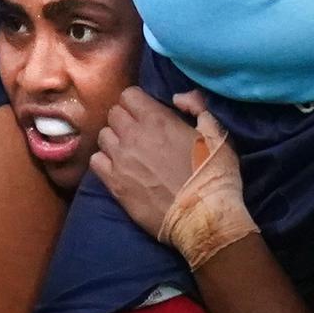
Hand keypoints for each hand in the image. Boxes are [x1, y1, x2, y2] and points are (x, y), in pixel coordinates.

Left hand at [89, 87, 207, 237]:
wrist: (204, 218)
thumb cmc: (215, 175)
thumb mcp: (217, 134)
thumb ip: (197, 106)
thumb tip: (178, 96)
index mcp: (157, 119)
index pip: (128, 95)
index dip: (137, 103)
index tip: (146, 113)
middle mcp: (132, 135)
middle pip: (113, 113)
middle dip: (125, 119)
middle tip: (139, 133)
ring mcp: (120, 159)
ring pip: (103, 136)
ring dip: (114, 140)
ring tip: (129, 152)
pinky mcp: (113, 182)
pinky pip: (95, 161)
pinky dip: (104, 161)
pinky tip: (118, 168)